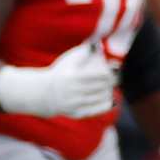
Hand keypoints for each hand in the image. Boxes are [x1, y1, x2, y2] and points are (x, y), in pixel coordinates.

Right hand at [0, 43, 114, 118]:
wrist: (44, 93)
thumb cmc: (61, 72)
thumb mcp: (69, 58)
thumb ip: (85, 50)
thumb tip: (100, 46)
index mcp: (74, 76)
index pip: (102, 75)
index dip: (110, 72)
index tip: (111, 69)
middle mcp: (75, 91)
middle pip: (104, 86)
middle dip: (112, 81)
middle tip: (114, 78)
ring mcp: (76, 104)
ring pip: (103, 98)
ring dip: (109, 91)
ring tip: (108, 86)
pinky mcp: (78, 113)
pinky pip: (99, 109)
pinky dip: (107, 102)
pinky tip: (107, 97)